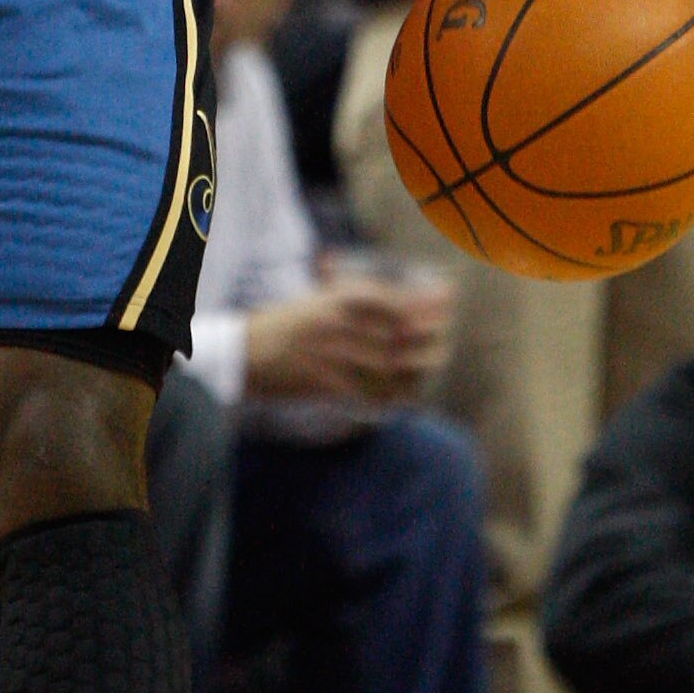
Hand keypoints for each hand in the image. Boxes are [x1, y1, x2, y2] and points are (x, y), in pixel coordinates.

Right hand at [243, 277, 449, 408]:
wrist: (246, 354)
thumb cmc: (283, 325)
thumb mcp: (317, 301)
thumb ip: (352, 298)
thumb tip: (397, 304)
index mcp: (335, 300)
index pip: (392, 299)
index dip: (424, 302)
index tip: (447, 299)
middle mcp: (338, 324)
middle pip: (397, 333)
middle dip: (429, 334)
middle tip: (445, 336)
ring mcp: (333, 355)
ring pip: (388, 364)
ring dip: (416, 366)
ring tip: (433, 363)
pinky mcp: (327, 383)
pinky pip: (369, 392)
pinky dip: (391, 394)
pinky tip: (406, 393)